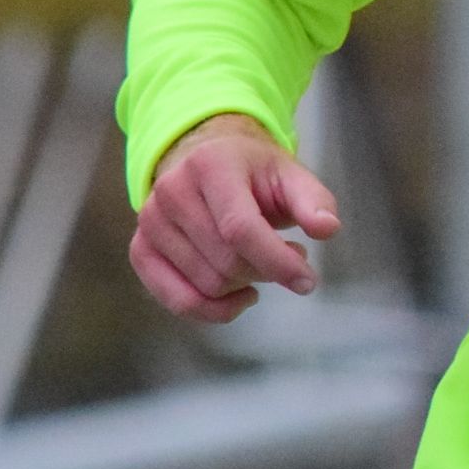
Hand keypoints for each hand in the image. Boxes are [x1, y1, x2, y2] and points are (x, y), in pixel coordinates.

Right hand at [128, 112, 340, 323]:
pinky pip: (176, 300)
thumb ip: (313, 199)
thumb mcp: (290, 174)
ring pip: (206, 285)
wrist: (205, 159)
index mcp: (210, 165)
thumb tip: (328, 228)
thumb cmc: (253, 172)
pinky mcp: (140, 249)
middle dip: (266, 271)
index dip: (276, 261)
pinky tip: (240, 296)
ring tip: (263, 262)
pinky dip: (214, 310)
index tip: (307, 280)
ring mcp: (150, 222)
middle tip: (289, 257)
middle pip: (226, 261)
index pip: (240, 228)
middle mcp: (171, 191)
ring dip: (245, 286)